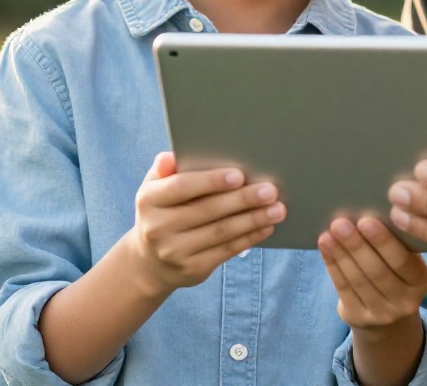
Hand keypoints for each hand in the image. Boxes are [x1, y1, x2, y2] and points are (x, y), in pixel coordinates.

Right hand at [122, 152, 284, 295]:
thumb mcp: (154, 189)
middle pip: (207, 211)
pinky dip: (249, 238)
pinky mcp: (192, 270)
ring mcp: (174, 252)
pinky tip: (267, 226)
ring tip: (277, 208)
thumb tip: (171, 156)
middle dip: (242, 200)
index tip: (239, 175)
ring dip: (253, 220)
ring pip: (221, 232)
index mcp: (148, 200)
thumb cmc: (161, 212)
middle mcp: (157, 228)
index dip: (211, 181)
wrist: (149, 262)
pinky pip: (226, 251)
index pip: (181, 187)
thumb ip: (164, 171)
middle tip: (270, 190)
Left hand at [317, 215, 426, 329]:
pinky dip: (333, 265)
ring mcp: (382, 314)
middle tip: (340, 223)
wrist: (388, 319)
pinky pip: (344, 289)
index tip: (366, 220)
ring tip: (329, 232)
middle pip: (377, 272)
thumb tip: (370, 208)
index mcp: (421, 281)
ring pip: (358, 280)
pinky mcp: (359, 319)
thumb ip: (397, 241)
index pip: (402, 262)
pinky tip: (325, 246)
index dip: (383, 242)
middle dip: (356, 246)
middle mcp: (405, 302)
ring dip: (341, 254)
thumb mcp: (406, 262)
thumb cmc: (395, 274)